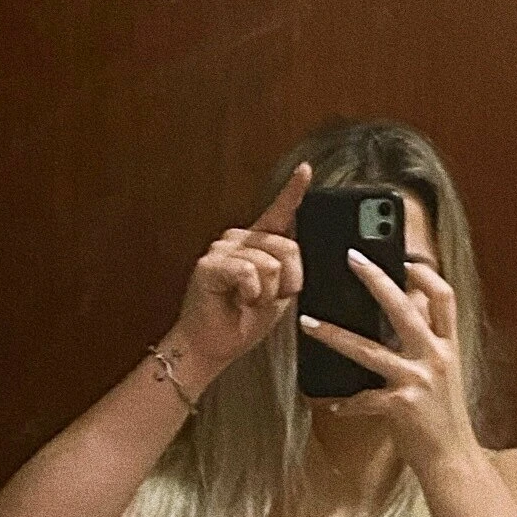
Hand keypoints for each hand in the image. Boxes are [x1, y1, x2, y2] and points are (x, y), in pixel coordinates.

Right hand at [168, 163, 311, 380]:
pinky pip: (248, 271)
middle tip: (266, 300)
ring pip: (270, 263)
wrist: (214, 346)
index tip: (306, 170)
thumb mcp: (279, 295)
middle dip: (287, 281)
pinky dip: (250, 292)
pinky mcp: (210, 263)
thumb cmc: (242, 322)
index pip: (279, 214)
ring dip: (267, 293)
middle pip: (287, 246)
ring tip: (247, 302)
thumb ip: (289, 270)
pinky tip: (238, 299)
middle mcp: (239, 240)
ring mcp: (223, 249)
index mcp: (258, 245)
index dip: (293, 191)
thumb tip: (295, 249)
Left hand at [297, 251, 480, 472]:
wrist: (453, 462)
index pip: (444, 297)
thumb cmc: (444, 420)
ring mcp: (419, 381)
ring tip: (308, 324)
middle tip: (351, 259)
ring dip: (334, 335)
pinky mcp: (402, 406)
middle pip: (404, 307)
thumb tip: (406, 319)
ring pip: (368, 350)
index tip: (405, 258)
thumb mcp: (444, 377)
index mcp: (449, 348)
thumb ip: (428, 348)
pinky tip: (333, 406)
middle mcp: (437, 358)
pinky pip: (364, 399)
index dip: (425, 274)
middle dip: (376, 279)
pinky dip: (347, 404)